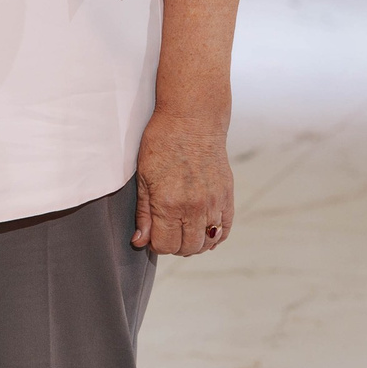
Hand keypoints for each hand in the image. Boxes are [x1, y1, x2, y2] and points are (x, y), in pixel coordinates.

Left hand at [133, 106, 232, 255]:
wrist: (192, 119)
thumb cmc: (162, 142)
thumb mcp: (143, 176)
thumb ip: (144, 212)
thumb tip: (140, 241)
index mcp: (168, 203)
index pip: (164, 245)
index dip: (155, 244)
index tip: (153, 235)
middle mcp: (193, 207)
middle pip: (186, 248)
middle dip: (174, 246)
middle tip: (167, 232)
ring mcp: (213, 203)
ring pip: (206, 243)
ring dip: (193, 244)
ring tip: (184, 231)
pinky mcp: (227, 196)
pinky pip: (224, 230)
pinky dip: (215, 237)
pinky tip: (204, 231)